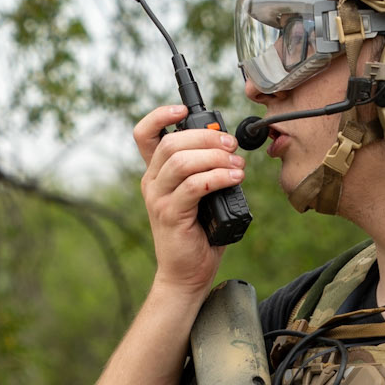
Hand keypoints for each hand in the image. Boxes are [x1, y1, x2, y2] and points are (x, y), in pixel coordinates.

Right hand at [134, 103, 246, 296]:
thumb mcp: (201, 195)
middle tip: (231, 145)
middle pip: (172, 142)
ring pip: (183, 161)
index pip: (146, 134)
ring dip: (215, 157)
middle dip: (206, 137)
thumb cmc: (199, 235)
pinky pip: (195, 186)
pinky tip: (234, 178)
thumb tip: (229, 148)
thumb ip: (207, 171)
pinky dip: (219, 177)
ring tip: (238, 165)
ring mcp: (159, 199)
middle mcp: (152, 183)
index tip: (184, 109)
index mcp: (156, 174)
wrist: (187, 274)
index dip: (161, 115)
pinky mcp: (171, 215)